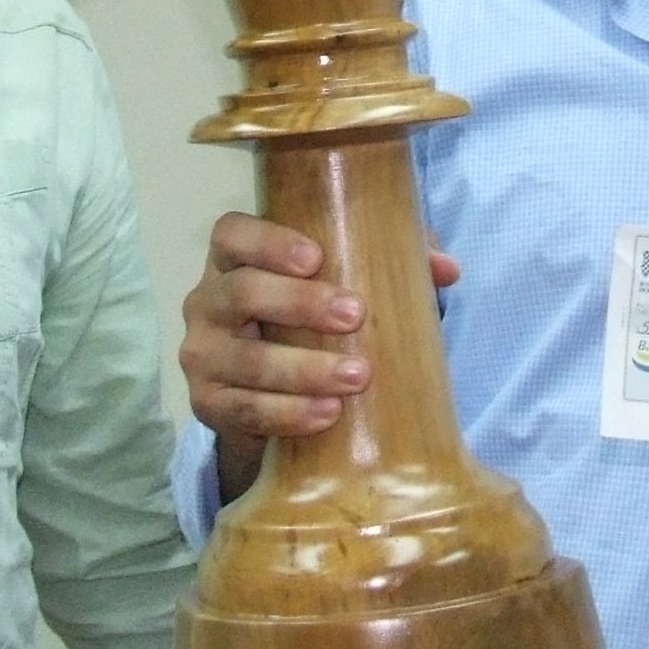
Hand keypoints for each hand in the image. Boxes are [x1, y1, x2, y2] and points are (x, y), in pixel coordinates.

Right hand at [179, 215, 460, 491]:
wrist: (278, 398)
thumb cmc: (314, 323)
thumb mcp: (348, 284)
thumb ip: (394, 262)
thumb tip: (446, 268)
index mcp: (234, 260)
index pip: (231, 234)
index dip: (267, 240)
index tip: (316, 256)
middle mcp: (207, 301)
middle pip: (239, 292)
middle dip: (298, 304)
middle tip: (355, 315)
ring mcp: (202, 354)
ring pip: (242, 359)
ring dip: (301, 369)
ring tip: (355, 377)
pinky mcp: (206, 403)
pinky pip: (240, 409)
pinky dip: (285, 413)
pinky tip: (325, 414)